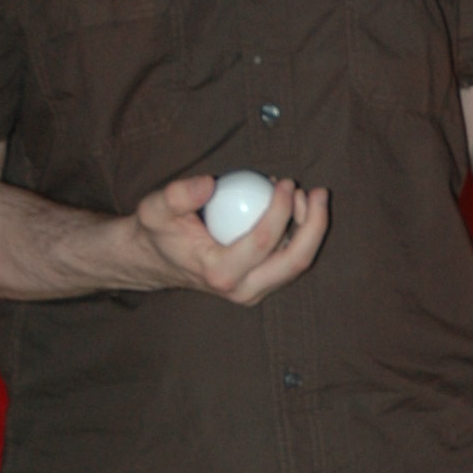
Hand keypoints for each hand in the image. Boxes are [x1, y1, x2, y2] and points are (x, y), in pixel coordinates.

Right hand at [129, 172, 329, 302]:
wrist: (158, 259)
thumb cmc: (160, 232)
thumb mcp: (156, 209)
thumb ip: (177, 195)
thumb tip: (208, 184)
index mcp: (220, 273)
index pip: (262, 243)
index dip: (281, 210)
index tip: (284, 182)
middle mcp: (242, 289)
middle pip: (295, 262)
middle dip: (314, 225)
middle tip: (316, 192)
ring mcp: (256, 290)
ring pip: (299, 264)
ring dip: (311, 228)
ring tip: (305, 195)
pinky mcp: (262, 284)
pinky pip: (292, 261)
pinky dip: (302, 234)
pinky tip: (296, 207)